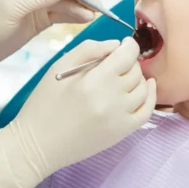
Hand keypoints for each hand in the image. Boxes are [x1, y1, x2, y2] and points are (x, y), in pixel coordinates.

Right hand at [0, 37, 156, 187]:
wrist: (38, 144)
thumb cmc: (44, 104)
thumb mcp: (59, 67)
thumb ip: (88, 50)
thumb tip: (115, 44)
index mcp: (93, 80)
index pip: (126, 55)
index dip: (129, 45)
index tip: (126, 43)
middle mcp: (110, 98)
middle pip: (134, 71)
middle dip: (129, 62)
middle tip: (117, 63)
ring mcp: (119, 117)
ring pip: (143, 89)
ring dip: (138, 78)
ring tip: (125, 76)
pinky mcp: (122, 132)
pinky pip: (147, 112)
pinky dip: (150, 97)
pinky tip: (146, 88)